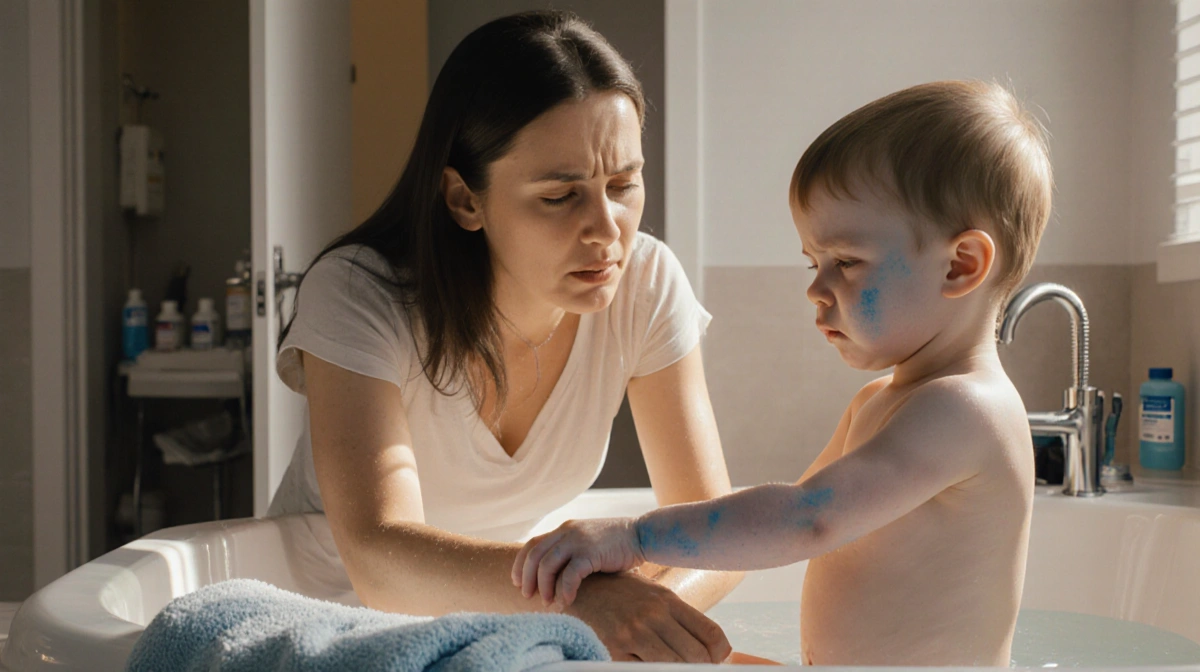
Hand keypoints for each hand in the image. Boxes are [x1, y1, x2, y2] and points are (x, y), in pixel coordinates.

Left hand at [512, 517, 643, 607]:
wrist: (642, 535)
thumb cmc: (615, 546)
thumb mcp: (586, 544)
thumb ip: (569, 553)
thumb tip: (551, 577)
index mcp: (564, 529)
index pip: (531, 544)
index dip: (520, 564)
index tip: (517, 582)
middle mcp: (567, 532)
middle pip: (534, 555)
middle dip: (526, 577)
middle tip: (527, 596)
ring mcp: (579, 540)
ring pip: (547, 564)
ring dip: (544, 586)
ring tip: (547, 602)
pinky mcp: (591, 552)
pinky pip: (570, 573)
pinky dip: (565, 589)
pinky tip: (567, 601)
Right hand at [564, 572, 731, 662]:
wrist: (576, 587)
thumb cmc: (617, 593)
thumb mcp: (651, 594)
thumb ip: (677, 617)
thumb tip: (709, 646)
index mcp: (667, 600)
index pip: (711, 634)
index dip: (720, 655)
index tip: (715, 662)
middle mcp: (654, 614)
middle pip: (696, 655)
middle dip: (699, 668)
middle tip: (692, 668)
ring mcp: (634, 632)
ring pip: (674, 665)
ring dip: (677, 670)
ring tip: (668, 666)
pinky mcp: (613, 648)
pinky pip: (642, 671)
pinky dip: (649, 671)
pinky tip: (646, 665)